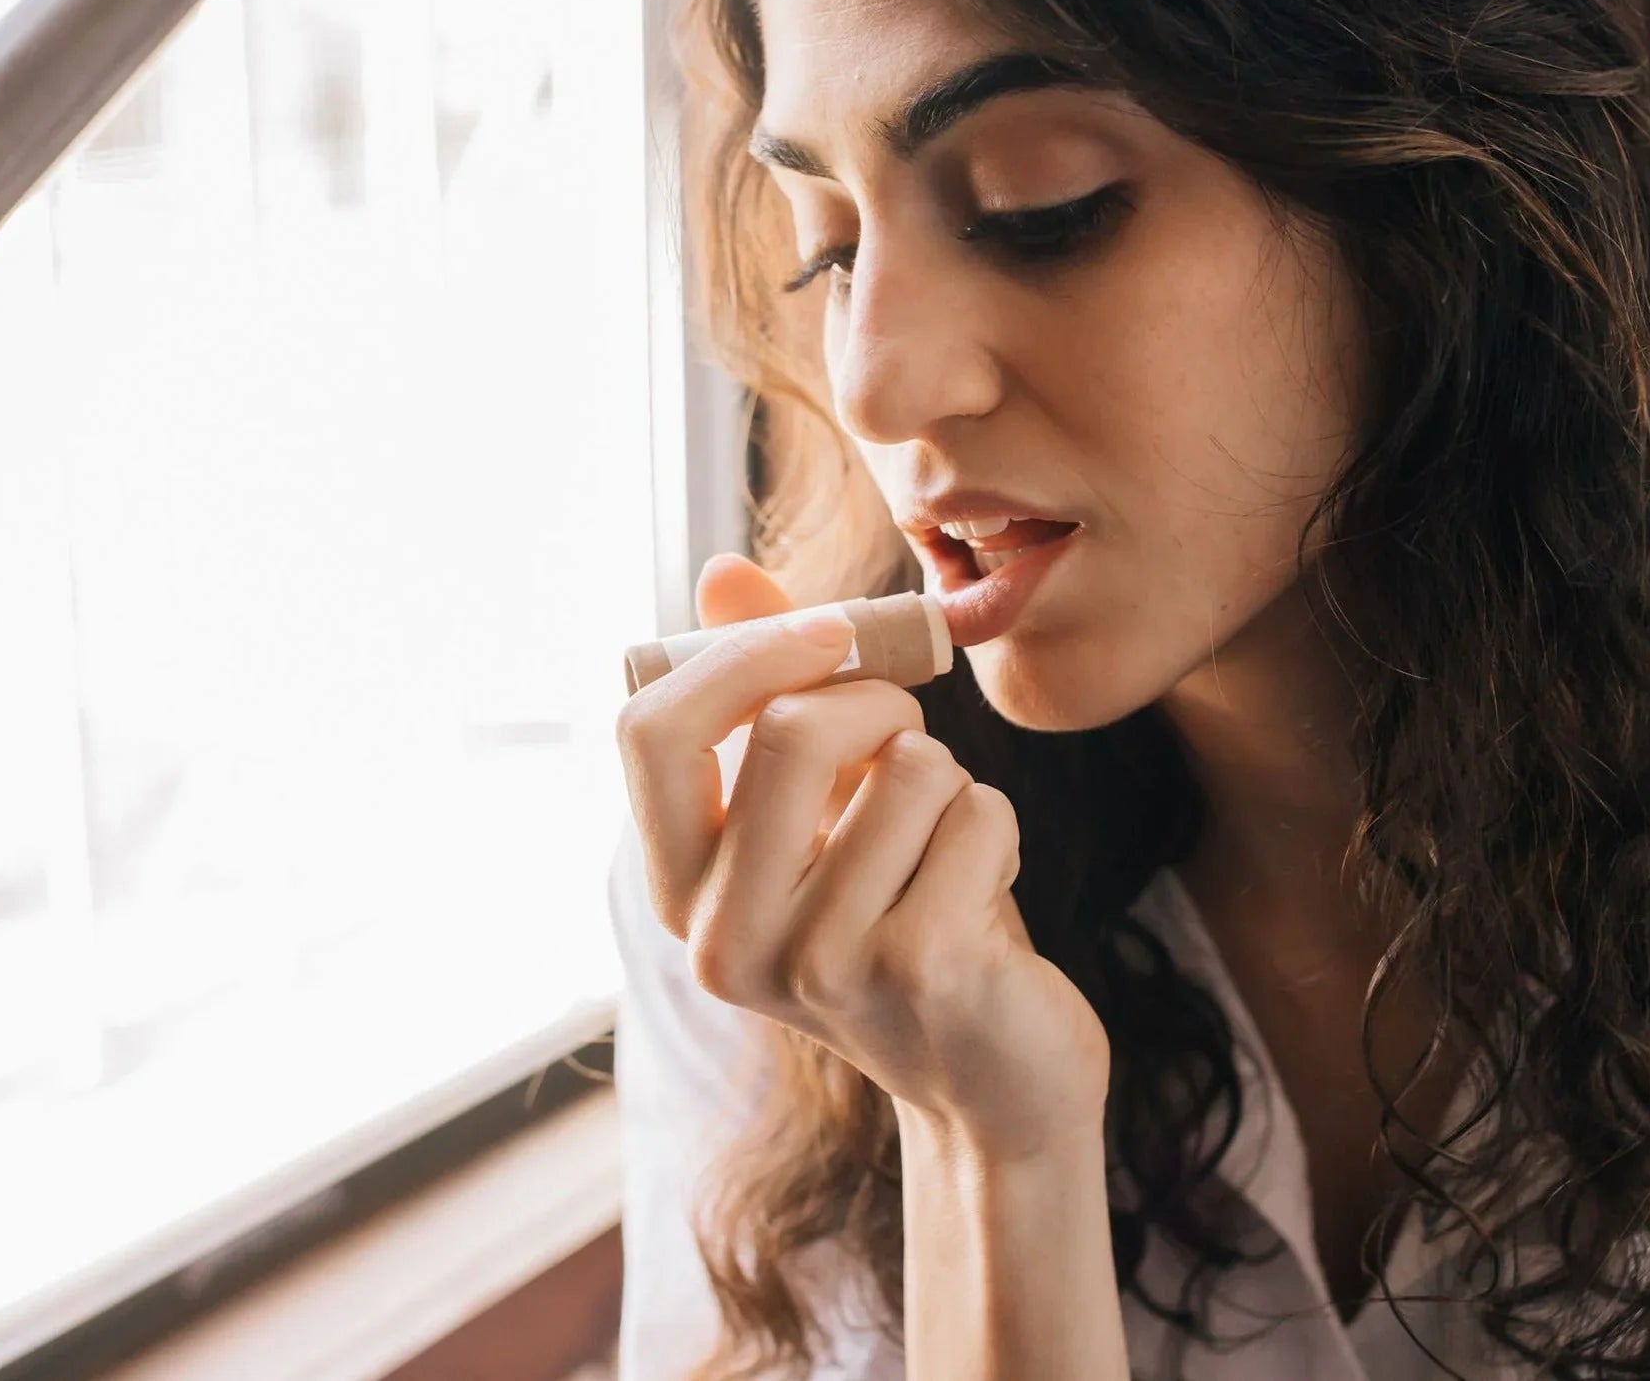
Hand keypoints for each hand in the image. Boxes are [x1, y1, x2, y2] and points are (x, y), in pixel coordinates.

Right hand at [615, 551, 1111, 1166]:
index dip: (744, 653)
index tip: (828, 632)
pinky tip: (984, 895)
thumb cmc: (897, 912)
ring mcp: (820, 965)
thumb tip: (723, 571)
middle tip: (907, 740)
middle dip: (878, 701)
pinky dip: (999, 828)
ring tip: (942, 847)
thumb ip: (767, 693)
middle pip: (790, 730)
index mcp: (681, 888)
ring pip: (907, 767)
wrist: (992, 1078)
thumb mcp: (820, 807)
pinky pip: (978, 813)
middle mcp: (725, 939)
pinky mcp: (921, 971)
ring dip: (949, 781)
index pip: (649, 731)